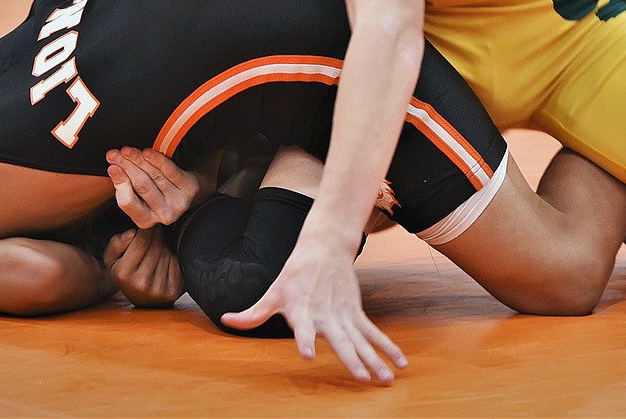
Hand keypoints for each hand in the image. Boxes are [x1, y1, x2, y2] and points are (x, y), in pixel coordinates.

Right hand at [104, 227, 183, 306]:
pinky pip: (177, 264)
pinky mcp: (172, 292)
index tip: (149, 226)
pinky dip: (173, 260)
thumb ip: (117, 243)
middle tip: (155, 236)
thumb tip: (133, 233)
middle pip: (157, 245)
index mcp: (123, 273)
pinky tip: (165, 263)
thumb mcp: (112, 259)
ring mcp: (157, 289)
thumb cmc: (126, 273)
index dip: (148, 229)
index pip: (142, 240)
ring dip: (165, 248)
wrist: (142, 300)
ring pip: (167, 253)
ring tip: (158, 251)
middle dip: (157, 237)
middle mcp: (140, 283)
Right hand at [106, 146, 201, 227]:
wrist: (192, 189)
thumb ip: (127, 187)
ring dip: (137, 160)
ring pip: (154, 176)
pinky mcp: (190, 189)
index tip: (111, 167)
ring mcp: (179, 203)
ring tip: (127, 150)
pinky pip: (170, 171)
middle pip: (140, 186)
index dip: (119, 184)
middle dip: (125, 167)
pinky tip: (147, 152)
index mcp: (146, 220)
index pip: (128, 202)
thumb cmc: (161, 191)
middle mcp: (163, 214)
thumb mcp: (142, 196)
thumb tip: (113, 168)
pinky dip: (158, 160)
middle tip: (114, 154)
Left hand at [220, 234, 406, 383]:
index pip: (303, 329)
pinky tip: (400, 363)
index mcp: (302, 311)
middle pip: (340, 341)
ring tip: (385, 379)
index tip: (308, 355)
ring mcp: (344, 315)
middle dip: (352, 360)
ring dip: (375, 360)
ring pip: (362, 341)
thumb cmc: (295, 274)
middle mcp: (325, 315)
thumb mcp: (272, 293)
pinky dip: (387, 347)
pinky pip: (373, 334)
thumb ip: (253, 313)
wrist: (325, 247)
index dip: (305, 341)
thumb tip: (225, 320)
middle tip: (361, 378)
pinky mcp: (356, 313)